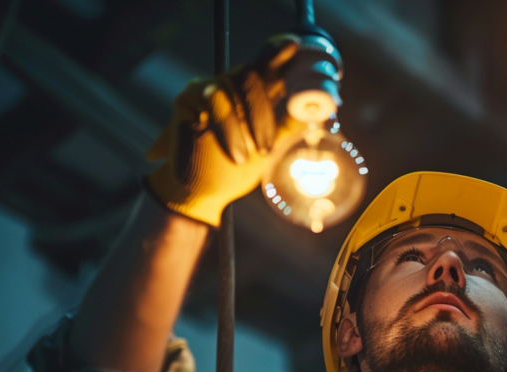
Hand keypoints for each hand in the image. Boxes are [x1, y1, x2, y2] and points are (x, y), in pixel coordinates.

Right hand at [145, 36, 302, 225]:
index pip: (266, 68)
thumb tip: (319, 111)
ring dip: (242, 127)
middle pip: (250, 75)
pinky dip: (223, 128)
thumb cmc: (235, 168)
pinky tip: (228, 150)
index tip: (294, 46)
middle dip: (262, 113)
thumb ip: (288, 128)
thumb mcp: (269, 150)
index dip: (278, 54)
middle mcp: (230, 86)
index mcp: (251, 96)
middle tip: (265, 148)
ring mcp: (206, 90)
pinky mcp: (186, 99)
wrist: (201, 189)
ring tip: (243, 157)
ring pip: (230, 88)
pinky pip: (210, 103)